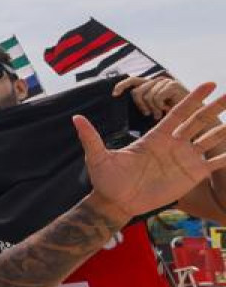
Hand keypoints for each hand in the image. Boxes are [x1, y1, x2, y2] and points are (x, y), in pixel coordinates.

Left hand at [80, 82, 225, 221]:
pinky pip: (214, 163)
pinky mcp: (191, 175)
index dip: (194, 98)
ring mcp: (185, 159)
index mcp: (156, 136)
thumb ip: (91, 138)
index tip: (208, 83)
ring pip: (210, 140)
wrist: (116, 203)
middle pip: (199, 121)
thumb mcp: (98, 157)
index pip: (179, 112)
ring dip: (224, 130)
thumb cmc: (106, 180)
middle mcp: (174, 144)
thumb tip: (76, 118)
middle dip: (215, 107)